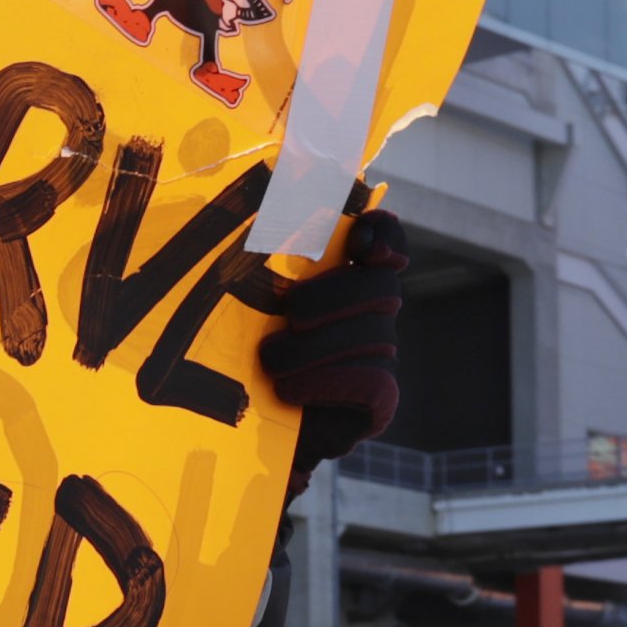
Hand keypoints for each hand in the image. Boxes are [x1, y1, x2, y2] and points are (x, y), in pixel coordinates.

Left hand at [260, 210, 404, 480]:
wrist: (244, 430)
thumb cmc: (239, 350)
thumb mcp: (244, 301)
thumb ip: (261, 256)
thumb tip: (264, 197)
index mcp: (345, 277)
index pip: (387, 240)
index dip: (385, 233)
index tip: (358, 239)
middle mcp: (372, 314)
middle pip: (383, 289)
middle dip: (334, 296)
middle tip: (290, 314)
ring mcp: (380, 356)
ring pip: (373, 336)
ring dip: (313, 348)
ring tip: (270, 363)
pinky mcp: (379, 399)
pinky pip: (370, 379)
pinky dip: (325, 380)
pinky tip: (289, 390)